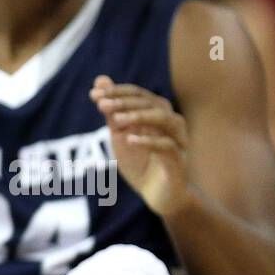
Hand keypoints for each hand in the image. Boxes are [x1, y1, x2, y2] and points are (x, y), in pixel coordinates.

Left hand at [91, 76, 190, 214]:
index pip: (138, 94)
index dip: (117, 92)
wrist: (158, 195)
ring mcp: (178, 140)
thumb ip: (112, 109)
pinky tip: (130, 140)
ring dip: (139, 116)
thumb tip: (100, 79)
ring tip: (116, 121)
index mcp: (157, 112)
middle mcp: (171, 122)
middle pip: (151, 103)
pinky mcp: (179, 161)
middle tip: (101, 105)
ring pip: (165, 119)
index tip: (94, 94)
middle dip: (124, 103)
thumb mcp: (120, 134)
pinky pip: (168, 146)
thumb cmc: (140, 161)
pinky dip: (149, 141)